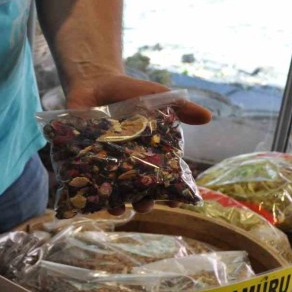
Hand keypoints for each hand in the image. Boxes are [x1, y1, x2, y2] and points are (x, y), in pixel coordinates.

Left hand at [64, 74, 211, 214]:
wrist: (95, 82)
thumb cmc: (130, 92)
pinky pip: (86, 179)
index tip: (175, 203)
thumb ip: (180, 107)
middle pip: (139, 190)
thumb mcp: (157, 97)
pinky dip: (88, 190)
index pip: (164, 177)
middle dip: (143, 202)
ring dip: (116, 203)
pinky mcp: (83, 159)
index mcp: (150, 152)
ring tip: (118, 209)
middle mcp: (129, 162)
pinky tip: (92, 198)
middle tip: (144, 205)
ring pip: (113, 191)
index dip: (171, 192)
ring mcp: (105, 162)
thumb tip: (207, 117)